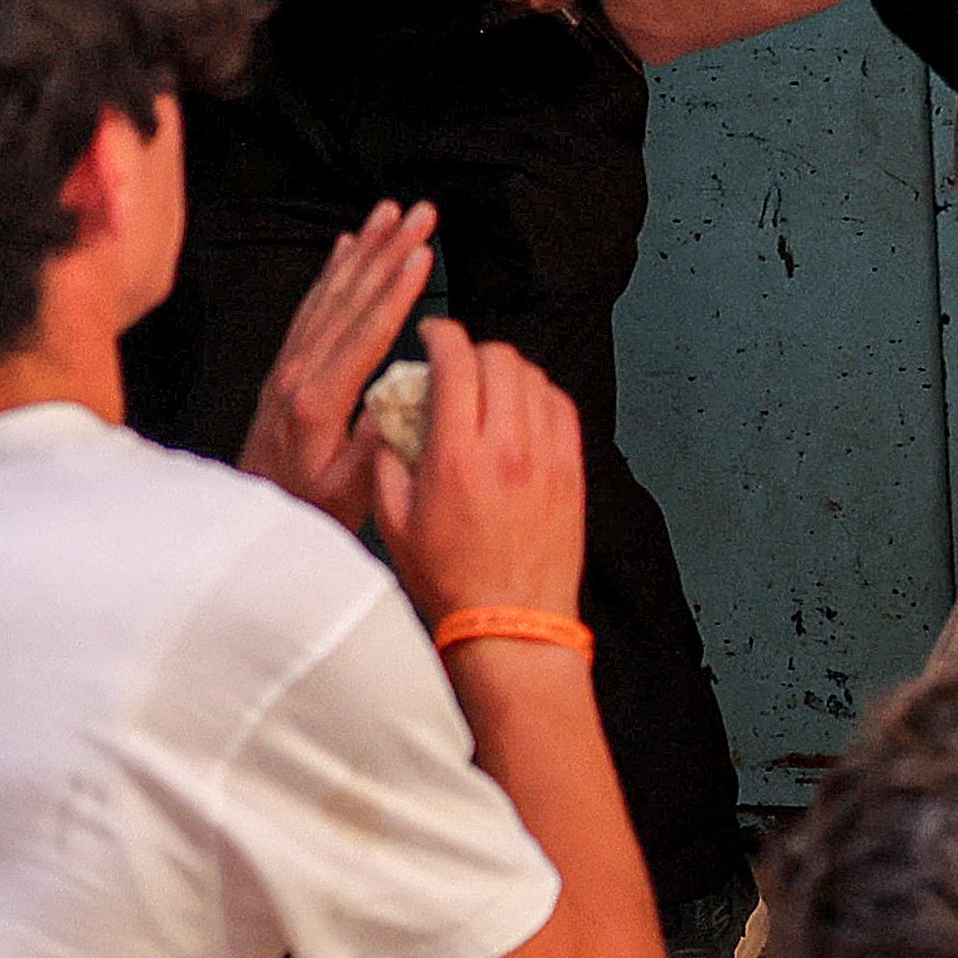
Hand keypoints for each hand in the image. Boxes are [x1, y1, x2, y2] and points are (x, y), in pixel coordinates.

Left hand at [234, 200, 439, 524]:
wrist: (250, 514)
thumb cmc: (306, 509)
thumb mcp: (348, 494)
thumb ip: (374, 447)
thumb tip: (405, 399)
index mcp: (319, 400)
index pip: (367, 332)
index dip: (397, 290)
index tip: (423, 254)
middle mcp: (300, 371)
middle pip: (350, 298)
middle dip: (388, 250)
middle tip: (420, 213)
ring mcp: (289, 363)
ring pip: (330, 292)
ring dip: (363, 248)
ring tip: (389, 212)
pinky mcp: (285, 363)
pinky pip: (311, 304)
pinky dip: (330, 269)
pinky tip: (345, 244)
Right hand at [377, 321, 587, 624]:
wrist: (510, 625)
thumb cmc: (451, 582)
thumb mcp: (394, 523)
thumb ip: (386, 465)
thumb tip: (388, 427)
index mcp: (456, 456)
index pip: (457, 364)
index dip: (442, 333)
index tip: (432, 332)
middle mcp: (507, 449)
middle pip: (500, 360)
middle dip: (474, 349)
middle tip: (458, 362)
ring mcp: (546, 459)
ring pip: (535, 379)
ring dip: (508, 370)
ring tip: (489, 385)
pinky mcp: (571, 473)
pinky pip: (562, 409)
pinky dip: (541, 396)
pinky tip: (523, 408)